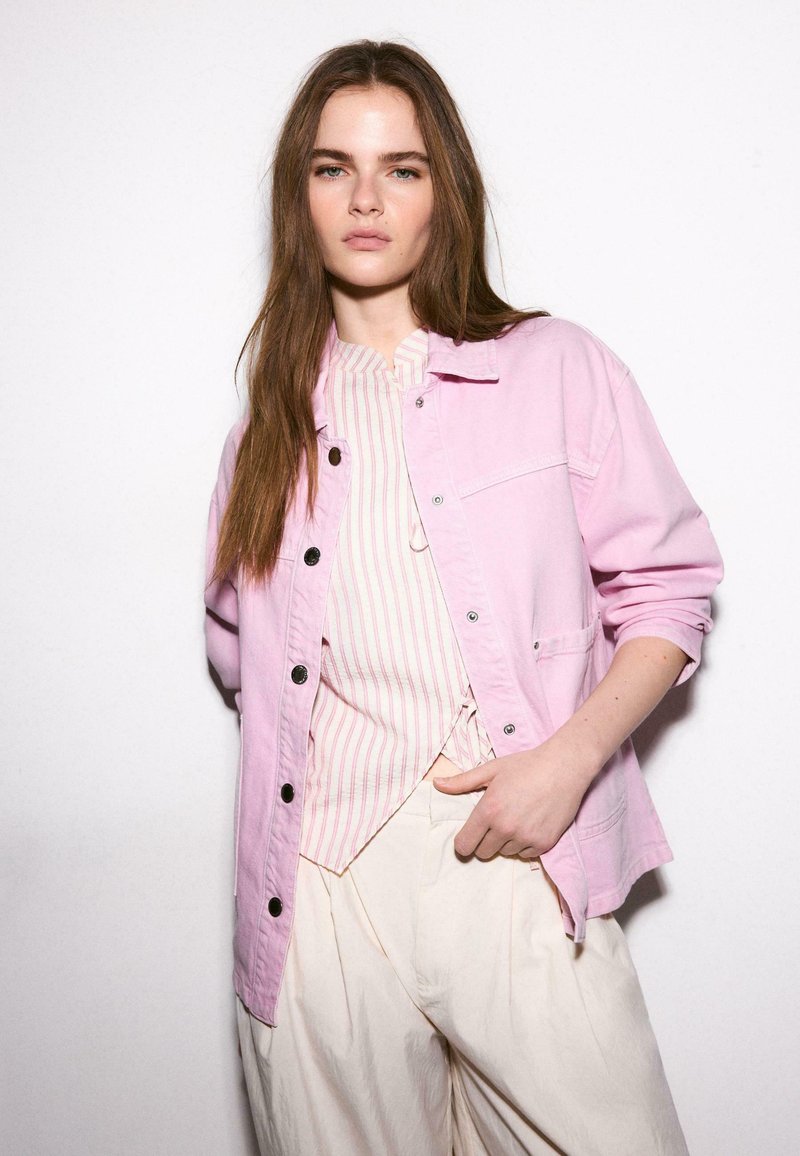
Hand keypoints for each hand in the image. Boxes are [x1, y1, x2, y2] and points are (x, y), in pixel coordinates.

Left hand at [432, 736, 595, 860]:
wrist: (564, 767)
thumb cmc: (526, 765)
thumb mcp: (491, 769)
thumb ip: (462, 781)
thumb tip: (437, 784)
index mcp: (488, 810)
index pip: (464, 845)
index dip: (463, 843)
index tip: (467, 838)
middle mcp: (505, 828)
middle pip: (483, 852)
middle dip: (484, 840)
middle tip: (495, 822)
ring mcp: (526, 837)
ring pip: (505, 853)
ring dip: (506, 841)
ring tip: (517, 817)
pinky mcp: (544, 844)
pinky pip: (525, 854)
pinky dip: (525, 843)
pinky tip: (531, 823)